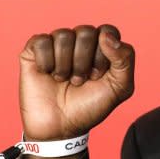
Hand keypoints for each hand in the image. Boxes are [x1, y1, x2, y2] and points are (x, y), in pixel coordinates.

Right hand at [19, 24, 134, 141]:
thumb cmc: (91, 106)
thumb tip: (106, 35)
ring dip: (66, 65)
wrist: (61, 127)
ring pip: (63, 35)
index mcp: (102, 47)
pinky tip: (47, 74)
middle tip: (80, 81)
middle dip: (84, 62)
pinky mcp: (34, 51)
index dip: (104, 54)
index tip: (99, 75)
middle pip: (85, 32)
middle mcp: (79, 43)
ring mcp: (56, 46)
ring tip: (65, 80)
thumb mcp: (120, 88)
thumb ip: (125, 59)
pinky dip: (46, 62)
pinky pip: (41, 41)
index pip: (108, 30)